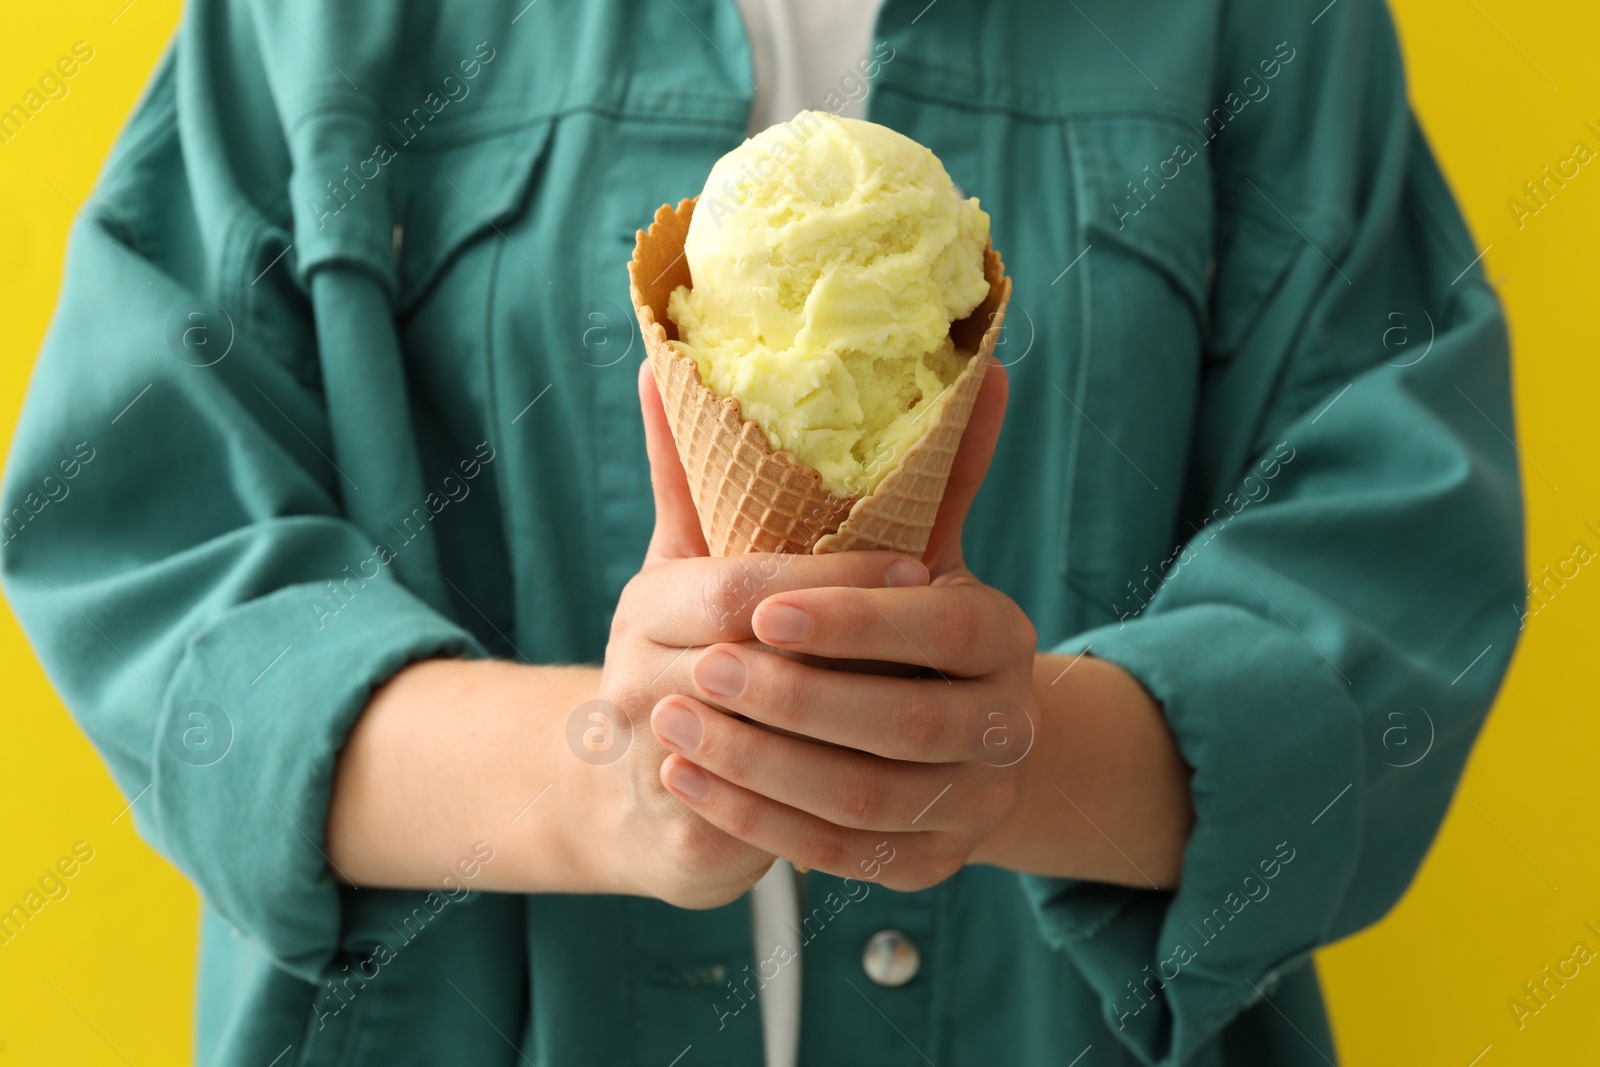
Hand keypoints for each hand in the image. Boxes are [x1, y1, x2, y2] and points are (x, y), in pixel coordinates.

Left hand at [650, 362, 1039, 890]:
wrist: (928, 743)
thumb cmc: (891, 627)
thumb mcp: (896, 549)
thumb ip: (904, 470)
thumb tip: (956, 353)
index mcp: (1004, 635)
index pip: (943, 628)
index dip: (856, 619)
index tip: (763, 610)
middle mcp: (1008, 725)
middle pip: (904, 724)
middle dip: (793, 699)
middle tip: (701, 671)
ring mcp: (974, 806)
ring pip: (864, 800)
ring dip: (760, 766)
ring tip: (670, 727)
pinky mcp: (931, 866)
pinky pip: (841, 858)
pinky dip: (759, 822)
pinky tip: (689, 782)